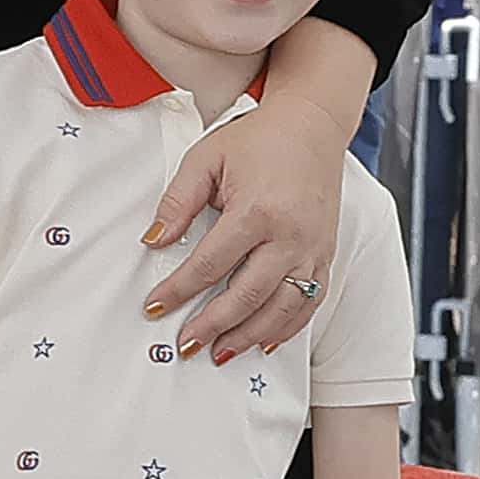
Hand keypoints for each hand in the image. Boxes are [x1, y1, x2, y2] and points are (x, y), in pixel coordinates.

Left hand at [145, 86, 346, 361]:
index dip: (179, 290)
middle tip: (187, 344)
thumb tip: (154, 240)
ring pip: (282, 308)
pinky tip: (263, 341)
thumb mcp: (206, 158)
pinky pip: (309, 302)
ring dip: (249, 336)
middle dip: (213, 325)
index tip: (155, 307)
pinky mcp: (325, 255)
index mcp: (257, 210)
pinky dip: (286, 328)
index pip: (210, 264)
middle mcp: (291, 235)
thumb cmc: (258, 140)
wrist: (313, 126)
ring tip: (220, 352)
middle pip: (247, 295)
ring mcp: (313, 249)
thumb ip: (178, 201)